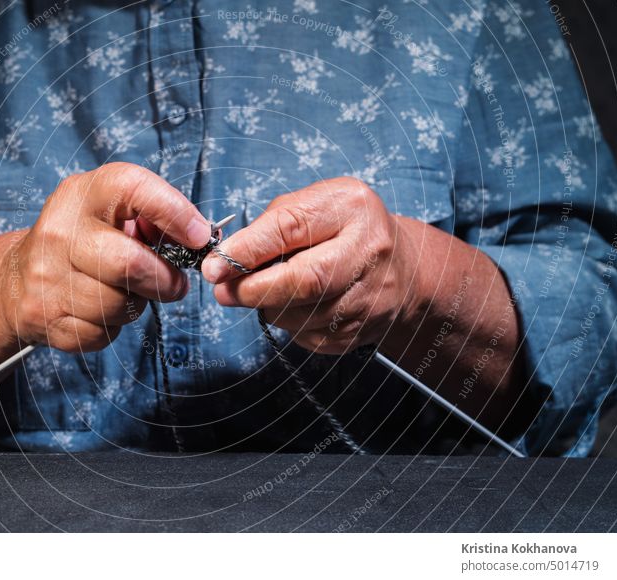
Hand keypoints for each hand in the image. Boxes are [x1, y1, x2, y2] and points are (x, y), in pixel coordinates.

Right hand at [0, 162, 211, 351]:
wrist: (15, 279)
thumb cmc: (82, 242)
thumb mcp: (110, 213)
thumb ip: (152, 218)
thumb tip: (196, 238)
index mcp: (81, 195)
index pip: (131, 187)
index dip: (173, 211)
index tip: (199, 235)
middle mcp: (59, 232)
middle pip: (129, 264)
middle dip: (164, 280)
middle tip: (175, 283)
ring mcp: (47, 278)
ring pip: (119, 305)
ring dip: (137, 304)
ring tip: (128, 292)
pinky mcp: (45, 318)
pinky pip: (101, 333)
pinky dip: (112, 326)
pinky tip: (99, 310)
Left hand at [200, 177, 423, 353]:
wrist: (402, 268)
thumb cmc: (342, 229)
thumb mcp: (311, 206)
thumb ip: (269, 227)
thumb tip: (224, 262)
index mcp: (351, 207)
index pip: (292, 228)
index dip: (248, 250)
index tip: (215, 266)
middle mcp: (368, 251)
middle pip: (305, 281)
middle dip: (254, 289)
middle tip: (224, 292)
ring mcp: (369, 297)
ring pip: (300, 315)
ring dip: (269, 307)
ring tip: (265, 291)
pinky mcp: (360, 332)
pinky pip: (306, 336)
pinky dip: (289, 323)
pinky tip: (295, 305)